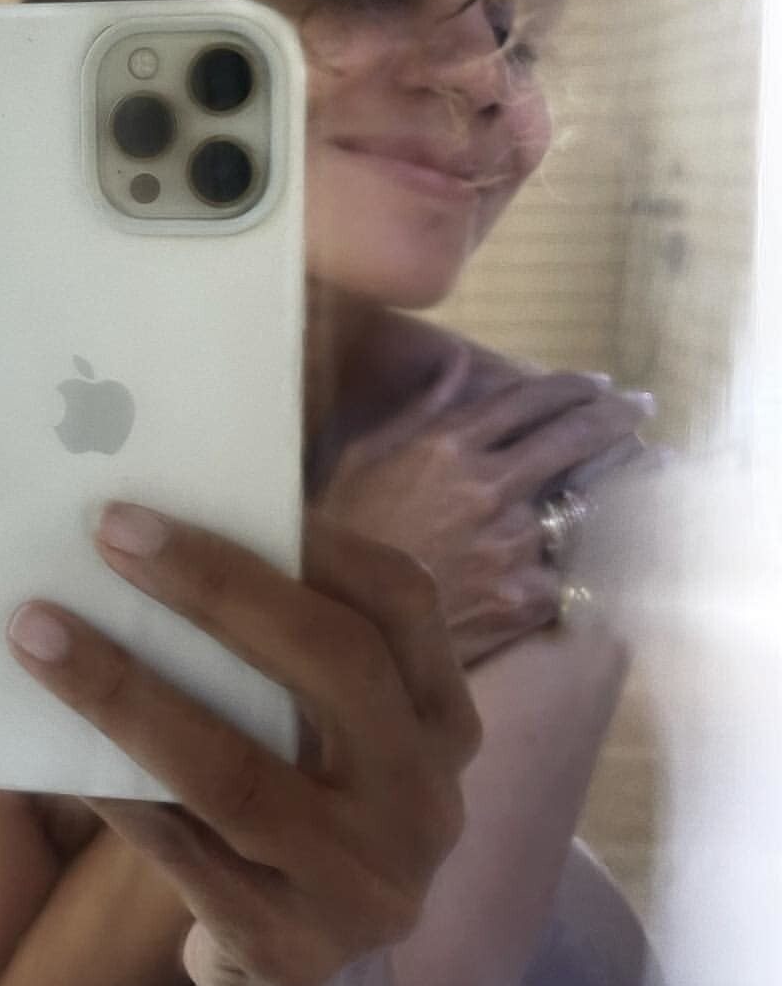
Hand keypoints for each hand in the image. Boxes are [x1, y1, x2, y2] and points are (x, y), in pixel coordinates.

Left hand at [5, 507, 479, 985]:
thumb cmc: (296, 809)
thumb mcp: (326, 737)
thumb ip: (281, 655)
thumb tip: (152, 535)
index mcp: (442, 721)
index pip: (404, 601)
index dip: (320, 537)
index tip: (218, 483)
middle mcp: (426, 800)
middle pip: (333, 664)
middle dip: (215, 586)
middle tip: (108, 530)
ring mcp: (366, 885)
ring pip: (236, 771)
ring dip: (124, 689)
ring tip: (37, 630)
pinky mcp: (292, 949)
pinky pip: (182, 852)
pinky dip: (113, 786)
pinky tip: (51, 739)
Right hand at [315, 346, 651, 666]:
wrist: (342, 625)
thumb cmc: (340, 537)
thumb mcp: (363, 459)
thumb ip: (421, 408)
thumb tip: (459, 359)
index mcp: (447, 447)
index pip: (528, 398)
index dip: (571, 385)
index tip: (597, 382)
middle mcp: (487, 487)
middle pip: (574, 437)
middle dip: (616, 415)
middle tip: (640, 407)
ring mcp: (511, 544)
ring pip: (582, 504)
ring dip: (613, 486)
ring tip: (645, 470)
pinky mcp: (524, 597)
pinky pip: (566, 571)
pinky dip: (575, 562)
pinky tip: (595, 556)